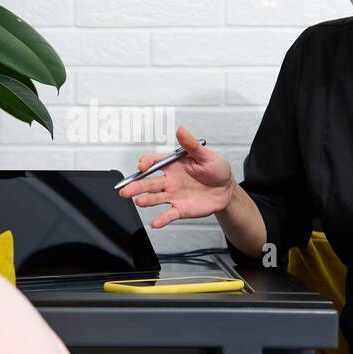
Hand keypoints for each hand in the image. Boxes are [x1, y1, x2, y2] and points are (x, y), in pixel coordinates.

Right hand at [118, 125, 234, 227]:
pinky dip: (161, 219)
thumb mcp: (206, 155)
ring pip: (155, 197)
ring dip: (146, 200)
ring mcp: (173, 195)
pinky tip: (155, 223)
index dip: (146, 163)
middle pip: (149, 182)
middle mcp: (170, 180)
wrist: (226, 190)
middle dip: (136, 185)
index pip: (154, 162)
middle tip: (126, 189)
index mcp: (174, 164)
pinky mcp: (180, 208)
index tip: (143, 166)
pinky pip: (168, 214)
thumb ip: (191, 145)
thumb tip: (181, 130)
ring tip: (139, 202)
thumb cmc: (216, 170)